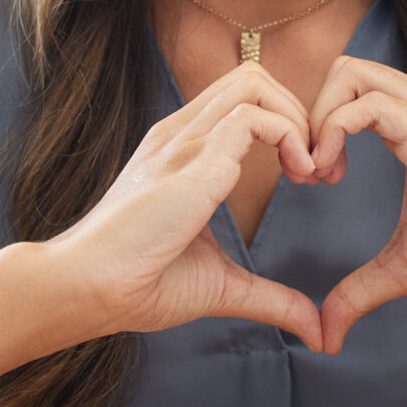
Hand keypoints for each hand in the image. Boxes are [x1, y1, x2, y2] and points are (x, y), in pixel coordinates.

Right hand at [42, 62, 323, 349]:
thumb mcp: (222, 285)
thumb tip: (315, 329)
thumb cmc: (140, 284)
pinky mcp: (193, 160)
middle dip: (300, 112)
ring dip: (298, 119)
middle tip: (316, 168)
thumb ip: (270, 298)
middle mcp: (181, 134)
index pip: (241, 98)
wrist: (89, 289)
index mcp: (181, 150)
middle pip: (253, 77)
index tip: (306, 176)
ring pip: (254, 82)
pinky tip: (297, 176)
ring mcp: (184, 142)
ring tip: (308, 170)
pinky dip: (290, 136)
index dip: (286, 125)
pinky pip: (253, 116)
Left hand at [304, 58, 406, 352]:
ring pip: (348, 73)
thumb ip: (361, 290)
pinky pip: (362, 104)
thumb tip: (326, 334)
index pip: (349, 91)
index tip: (314, 179)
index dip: (318, 128)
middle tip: (308, 172)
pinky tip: (332, 176)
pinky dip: (331, 132)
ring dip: (316, 121)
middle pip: (342, 70)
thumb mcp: (406, 266)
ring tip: (318, 174)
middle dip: (307, 115)